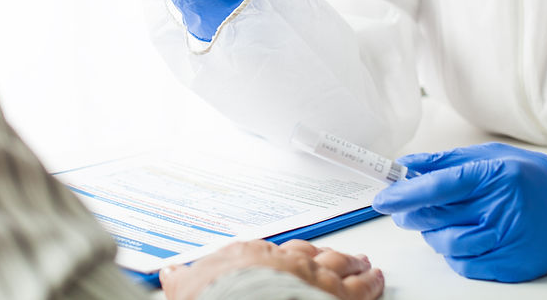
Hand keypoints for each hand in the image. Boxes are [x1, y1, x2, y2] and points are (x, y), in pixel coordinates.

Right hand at [160, 239, 383, 299]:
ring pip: (338, 264)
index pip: (272, 252)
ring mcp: (313, 277)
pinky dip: (372, 283)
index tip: (292, 255)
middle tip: (336, 254)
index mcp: (252, 256)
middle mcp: (286, 260)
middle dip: (324, 254)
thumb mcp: (188, 288)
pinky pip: (361, 288)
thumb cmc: (216, 298)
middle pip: (311, 253)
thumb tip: (168, 272)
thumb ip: (182, 278)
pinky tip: (377, 279)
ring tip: (362, 263)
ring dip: (352, 263)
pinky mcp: (337, 297)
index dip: (288, 255)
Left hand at [371, 143, 546, 281]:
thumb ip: (446, 161)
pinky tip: (459, 240)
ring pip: (448, 245)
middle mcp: (503, 208)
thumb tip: (407, 165)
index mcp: (495, 175)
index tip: (382, 199)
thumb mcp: (491, 156)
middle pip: (438, 216)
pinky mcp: (515, 266)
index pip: (438, 186)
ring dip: (431, 236)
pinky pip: (466, 266)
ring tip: (435, 225)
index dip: (405, 193)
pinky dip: (453, 255)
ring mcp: (510, 240)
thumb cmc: (533, 178)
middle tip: (403, 210)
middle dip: (411, 214)